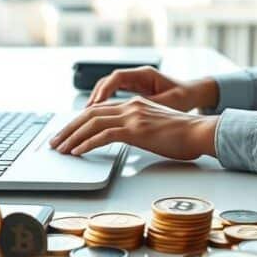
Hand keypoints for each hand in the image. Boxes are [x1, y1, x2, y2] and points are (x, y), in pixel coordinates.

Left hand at [49, 96, 217, 158]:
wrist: (201, 132)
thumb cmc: (184, 135)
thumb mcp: (156, 128)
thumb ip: (138, 129)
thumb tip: (126, 138)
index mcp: (134, 104)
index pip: (98, 110)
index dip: (78, 122)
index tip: (66, 133)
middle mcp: (130, 106)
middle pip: (89, 114)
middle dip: (68, 129)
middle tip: (55, 142)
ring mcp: (133, 116)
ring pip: (92, 123)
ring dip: (72, 137)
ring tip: (61, 149)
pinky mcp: (136, 130)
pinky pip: (104, 135)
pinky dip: (87, 144)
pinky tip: (78, 152)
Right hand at [86, 66, 218, 111]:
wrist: (195, 94)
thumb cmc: (185, 96)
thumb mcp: (169, 102)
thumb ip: (150, 105)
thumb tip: (133, 114)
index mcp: (145, 74)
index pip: (117, 78)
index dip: (104, 91)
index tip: (96, 104)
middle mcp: (137, 76)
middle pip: (107, 83)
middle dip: (94, 97)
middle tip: (85, 113)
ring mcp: (135, 83)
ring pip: (108, 89)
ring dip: (96, 102)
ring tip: (86, 117)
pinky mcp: (134, 92)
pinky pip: (114, 96)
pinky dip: (104, 105)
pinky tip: (98, 117)